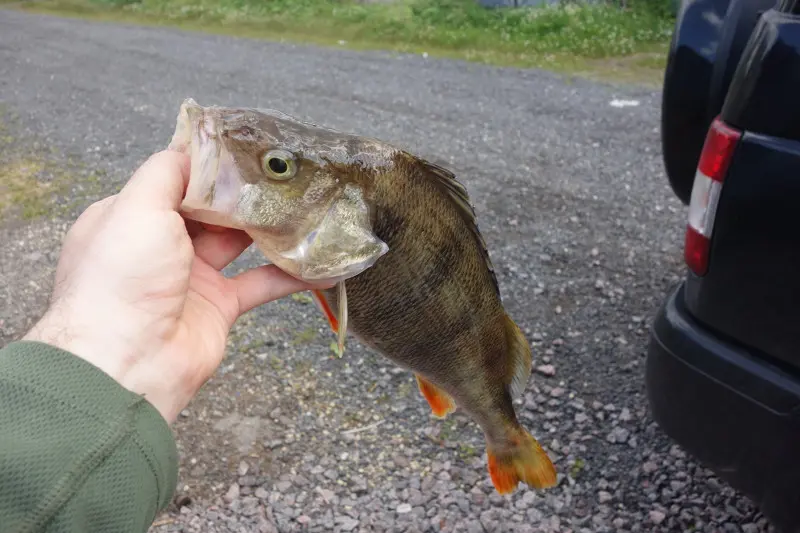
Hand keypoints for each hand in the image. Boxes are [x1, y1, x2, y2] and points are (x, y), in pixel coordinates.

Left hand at [24, 150, 325, 422]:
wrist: (126, 363)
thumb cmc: (121, 279)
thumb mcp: (136, 207)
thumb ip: (167, 172)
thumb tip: (194, 148)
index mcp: (133, 217)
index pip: (177, 181)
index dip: (212, 166)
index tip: (251, 148)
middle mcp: (162, 245)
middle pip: (213, 209)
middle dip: (248, 193)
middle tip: (288, 173)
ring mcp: (192, 277)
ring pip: (241, 242)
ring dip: (272, 228)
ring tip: (308, 207)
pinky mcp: (219, 307)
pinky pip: (261, 283)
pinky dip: (291, 275)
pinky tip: (319, 264)